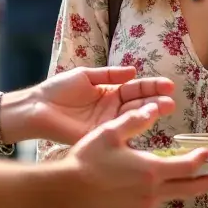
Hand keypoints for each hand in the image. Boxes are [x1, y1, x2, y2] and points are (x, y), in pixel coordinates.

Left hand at [27, 67, 176, 144]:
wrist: (37, 108)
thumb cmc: (58, 90)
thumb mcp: (86, 76)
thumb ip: (109, 75)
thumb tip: (133, 71)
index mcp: (110, 92)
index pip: (135, 88)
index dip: (151, 86)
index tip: (168, 86)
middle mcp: (112, 109)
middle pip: (139, 103)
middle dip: (156, 101)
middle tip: (170, 101)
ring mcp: (108, 123)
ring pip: (133, 117)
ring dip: (150, 112)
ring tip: (165, 108)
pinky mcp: (100, 136)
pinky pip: (120, 131)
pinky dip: (134, 128)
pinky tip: (147, 123)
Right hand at [66, 106, 207, 207]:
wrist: (66, 192)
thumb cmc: (87, 160)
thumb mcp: (110, 133)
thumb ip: (135, 121)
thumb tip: (154, 108)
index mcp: (151, 171)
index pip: (187, 167)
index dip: (202, 160)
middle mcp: (151, 193)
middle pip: (188, 189)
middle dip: (206, 183)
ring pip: (168, 198)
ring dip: (178, 188)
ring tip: (184, 180)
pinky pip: (149, 205)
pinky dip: (155, 196)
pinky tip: (145, 187)